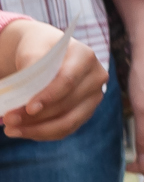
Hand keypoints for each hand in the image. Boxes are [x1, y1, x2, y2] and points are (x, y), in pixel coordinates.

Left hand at [0, 15, 107, 141]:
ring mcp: (94, 97)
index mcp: (85, 56)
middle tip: (8, 121)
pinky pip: (66, 130)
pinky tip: (24, 131)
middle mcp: (96, 78)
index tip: (28, 108)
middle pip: (67, 104)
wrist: (46, 53)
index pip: (68, 81)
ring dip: (38, 129)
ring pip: (68, 122)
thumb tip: (27, 92)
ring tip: (11, 130)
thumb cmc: (38, 49)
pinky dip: (43, 133)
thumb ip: (32, 65)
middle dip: (36, 116)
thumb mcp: (32, 49)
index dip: (48, 96)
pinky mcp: (86, 112)